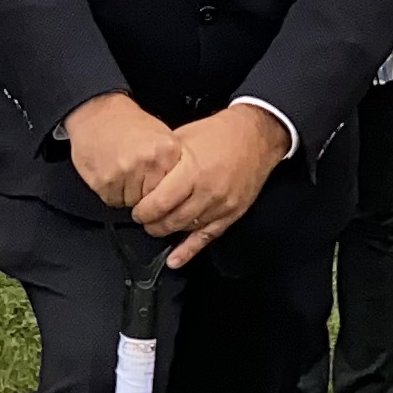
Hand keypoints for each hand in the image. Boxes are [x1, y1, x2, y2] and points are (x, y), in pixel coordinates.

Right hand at [66, 94, 179, 220]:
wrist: (96, 115)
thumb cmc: (127, 125)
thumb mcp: (160, 135)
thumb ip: (172, 163)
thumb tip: (179, 191)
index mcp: (166, 150)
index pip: (173, 189)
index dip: (163, 186)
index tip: (157, 180)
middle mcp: (146, 162)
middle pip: (152, 198)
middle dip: (145, 190)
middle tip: (136, 171)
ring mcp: (124, 173)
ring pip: (132, 202)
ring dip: (127, 192)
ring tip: (122, 170)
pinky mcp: (104, 182)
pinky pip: (113, 200)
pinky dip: (112, 191)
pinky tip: (112, 172)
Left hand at [144, 101, 289, 253]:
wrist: (255, 135)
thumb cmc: (219, 134)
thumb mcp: (184, 138)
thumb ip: (164, 161)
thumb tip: (141, 176)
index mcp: (193, 170)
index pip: (160, 202)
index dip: (143, 210)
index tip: (136, 209)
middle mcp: (208, 192)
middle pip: (171, 220)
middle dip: (151, 223)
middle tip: (143, 219)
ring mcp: (221, 206)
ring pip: (186, 230)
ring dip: (167, 232)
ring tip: (156, 227)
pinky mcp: (231, 214)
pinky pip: (207, 237)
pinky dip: (189, 251)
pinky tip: (175, 259)